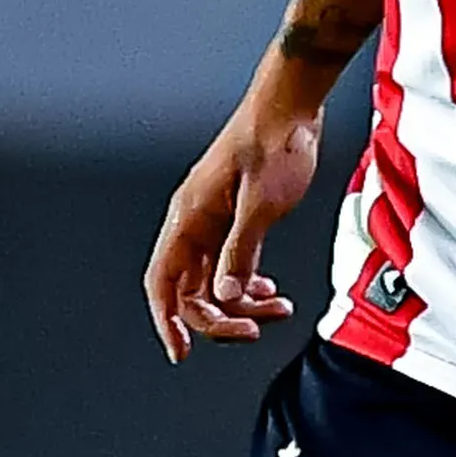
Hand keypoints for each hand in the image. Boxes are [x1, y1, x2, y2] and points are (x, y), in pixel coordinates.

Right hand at [144, 109, 320, 360]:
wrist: (292, 105)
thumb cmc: (275, 141)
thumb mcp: (261, 203)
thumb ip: (241, 252)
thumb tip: (226, 296)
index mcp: (189, 217)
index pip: (163, 281)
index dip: (167, 320)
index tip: (181, 350)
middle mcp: (194, 222)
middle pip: (190, 289)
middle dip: (220, 317)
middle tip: (254, 331)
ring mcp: (213, 221)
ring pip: (214, 280)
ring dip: (241, 304)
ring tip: (278, 309)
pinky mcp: (233, 218)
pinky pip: (230, 265)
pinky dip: (248, 283)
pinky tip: (270, 290)